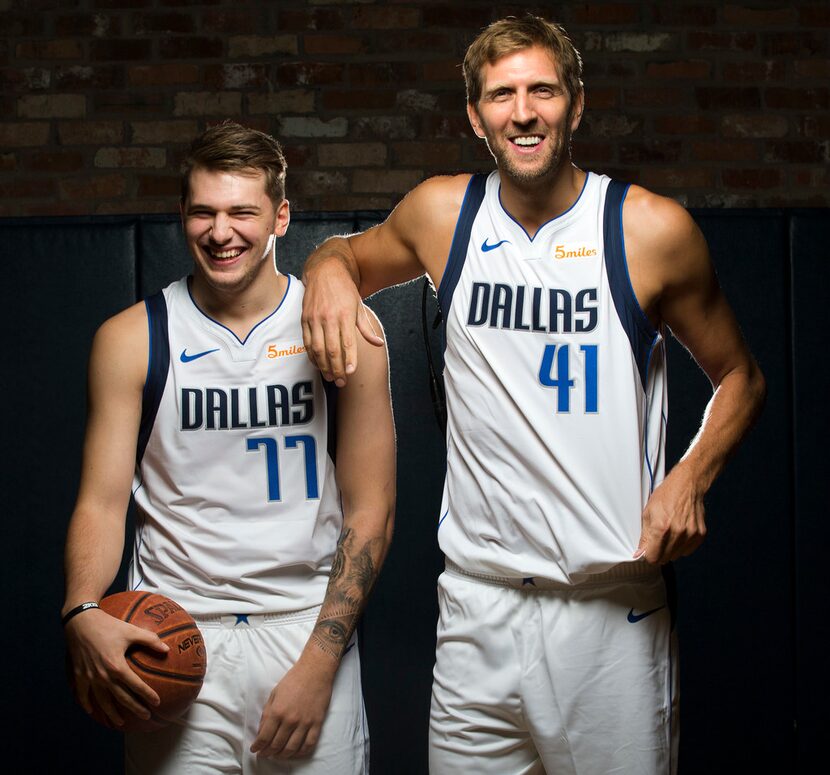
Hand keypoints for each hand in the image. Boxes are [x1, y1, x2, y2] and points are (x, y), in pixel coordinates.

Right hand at [64, 608, 168, 726]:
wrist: (80, 622)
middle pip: (121, 698)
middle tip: (146, 716)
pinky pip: (82, 696)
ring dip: (112, 713)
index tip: (157, 702)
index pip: (136, 686)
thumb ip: (150, 640)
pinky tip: (93, 711)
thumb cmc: (109, 625)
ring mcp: (88, 678)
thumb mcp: (132, 630)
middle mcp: (102, 676)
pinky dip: (88, 705)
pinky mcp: (78, 676)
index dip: (147, 695)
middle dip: (134, 708)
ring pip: (102, 701)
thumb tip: (167, 650)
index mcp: (117, 666)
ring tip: (120, 722)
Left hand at [250, 656, 335, 759]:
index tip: (255, 749)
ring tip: (277, 755)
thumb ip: (267, 713)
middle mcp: (290, 720)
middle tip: (264, 754)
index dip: (258, 746)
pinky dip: (300, 753)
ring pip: (291, 749)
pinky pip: (309, 745)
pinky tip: (295, 753)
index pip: (264, 737)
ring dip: (282, 756)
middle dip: (268, 752)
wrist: (315, 670)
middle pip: (276, 745)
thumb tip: (261, 731)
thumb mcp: (274, 693)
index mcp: (277, 711)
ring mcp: (305, 723)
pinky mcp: (317, 723)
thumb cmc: (293, 679)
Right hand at [301, 260, 382, 386]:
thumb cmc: (345, 289)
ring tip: (329, 377)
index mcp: (345, 314)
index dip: (349, 359)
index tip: (351, 373)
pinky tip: (317, 364)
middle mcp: (329, 317)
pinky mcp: (304, 319)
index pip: (348, 342)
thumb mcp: (359, 306)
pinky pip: (306, 342)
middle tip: (341, 382)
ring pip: (317, 348)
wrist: (324, 270)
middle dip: (336, 369)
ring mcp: (314, 318)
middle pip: (332, 349)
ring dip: (323, 366)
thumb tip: (378, 344)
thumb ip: (366, 328)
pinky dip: (311, 355)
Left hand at [635, 466, 706, 564]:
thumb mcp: (648, 513)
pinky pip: (688, 551)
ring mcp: (691, 535)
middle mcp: (678, 533)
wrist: (687, 485)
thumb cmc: (666, 496)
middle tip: (657, 541)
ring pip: (676, 556)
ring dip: (670, 550)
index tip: (647, 550)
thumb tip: (640, 553)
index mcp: (662, 528)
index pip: (653, 558)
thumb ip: (644, 536)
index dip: (648, 555)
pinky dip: (682, 546)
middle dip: (658, 553)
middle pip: (665, 559)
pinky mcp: (700, 535)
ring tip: (669, 534)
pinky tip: (678, 533)